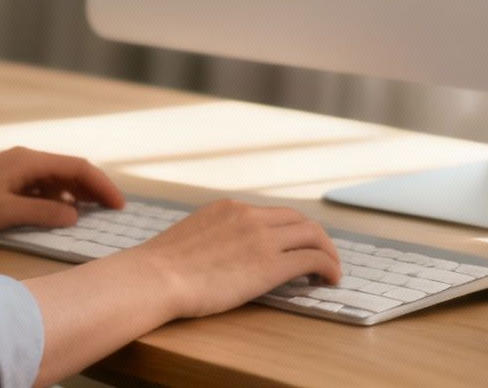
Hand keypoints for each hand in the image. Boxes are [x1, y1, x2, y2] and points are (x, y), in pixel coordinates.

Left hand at [0, 146, 122, 235]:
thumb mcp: (5, 212)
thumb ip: (42, 214)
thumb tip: (75, 216)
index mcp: (29, 160)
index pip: (78, 168)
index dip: (102, 186)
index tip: (119, 206)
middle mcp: (27, 160)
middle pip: (71, 171)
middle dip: (94, 189)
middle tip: (113, 212)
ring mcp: (17, 169)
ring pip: (58, 180)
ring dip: (77, 196)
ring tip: (94, 215)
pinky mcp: (8, 181)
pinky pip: (43, 187)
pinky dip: (58, 200)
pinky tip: (61, 215)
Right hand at [123, 199, 342, 318]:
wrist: (155, 277)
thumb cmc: (160, 268)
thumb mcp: (188, 238)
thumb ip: (210, 238)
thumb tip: (214, 254)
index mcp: (229, 208)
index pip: (272, 214)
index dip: (290, 229)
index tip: (295, 244)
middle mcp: (249, 216)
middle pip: (299, 220)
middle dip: (315, 237)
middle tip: (322, 255)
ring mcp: (262, 238)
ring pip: (313, 235)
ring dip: (328, 251)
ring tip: (332, 270)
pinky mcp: (270, 264)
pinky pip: (313, 259)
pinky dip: (328, 266)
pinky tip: (330, 279)